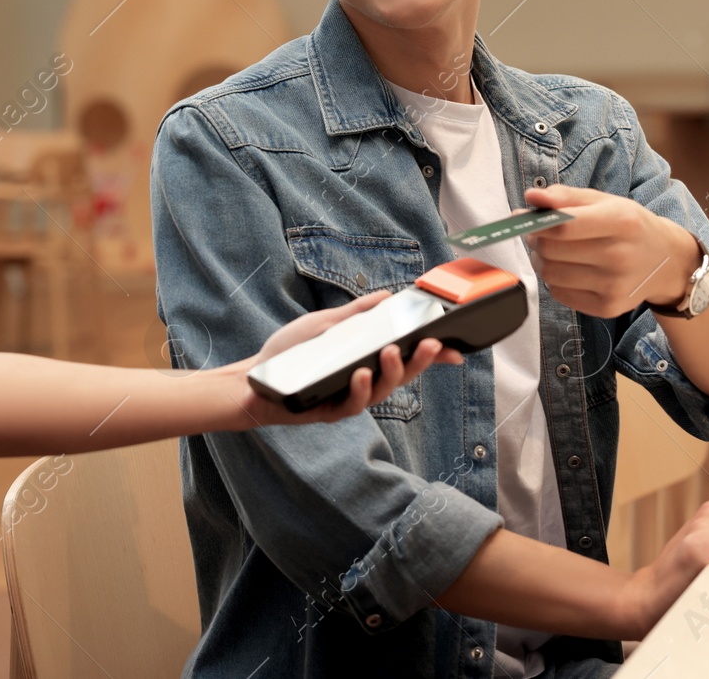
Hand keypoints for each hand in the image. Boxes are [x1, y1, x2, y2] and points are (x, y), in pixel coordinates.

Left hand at [228, 290, 464, 426]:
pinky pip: (350, 403)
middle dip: (420, 360)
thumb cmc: (289, 353)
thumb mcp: (326, 325)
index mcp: (367, 361)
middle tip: (430, 343)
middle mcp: (363, 382)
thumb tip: (388, 296)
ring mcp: (347, 398)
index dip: (433, 355)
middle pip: (401, 375)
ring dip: (390, 371)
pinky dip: (358, 388)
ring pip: (380, 391)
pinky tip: (360, 373)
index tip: (456, 348)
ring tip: (391, 352)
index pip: (407, 358)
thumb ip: (357, 313)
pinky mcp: (327, 411)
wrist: (253, 378)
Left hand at [522, 184, 698, 317]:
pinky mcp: (607, 308)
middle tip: (538, 233)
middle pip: (552, 251)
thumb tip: (531, 197)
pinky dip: (554, 280)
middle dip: (535, 240)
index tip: (525, 218)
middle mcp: (620, 256)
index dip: (536, 223)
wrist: (666, 262)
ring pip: (550, 274)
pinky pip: (559, 294)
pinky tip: (569, 269)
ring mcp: (614, 286)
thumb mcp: (605, 201)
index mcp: (622, 222)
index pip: (564, 226)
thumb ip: (565, 197)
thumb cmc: (631, 227)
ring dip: (541, 260)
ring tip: (553, 251)